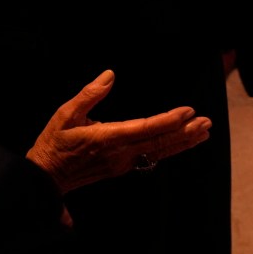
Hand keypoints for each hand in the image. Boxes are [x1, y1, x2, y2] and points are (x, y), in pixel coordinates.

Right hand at [25, 70, 210, 194]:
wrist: (45, 177)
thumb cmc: (54, 143)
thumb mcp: (66, 114)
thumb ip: (90, 94)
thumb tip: (110, 75)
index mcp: (108, 139)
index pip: (147, 129)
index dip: (170, 121)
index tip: (189, 111)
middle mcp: (119, 154)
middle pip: (159, 143)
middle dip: (186, 133)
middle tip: (207, 122)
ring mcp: (122, 164)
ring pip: (158, 153)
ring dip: (182, 143)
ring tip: (203, 133)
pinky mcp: (120, 168)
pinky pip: (150, 157)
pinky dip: (169, 149)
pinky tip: (179, 143)